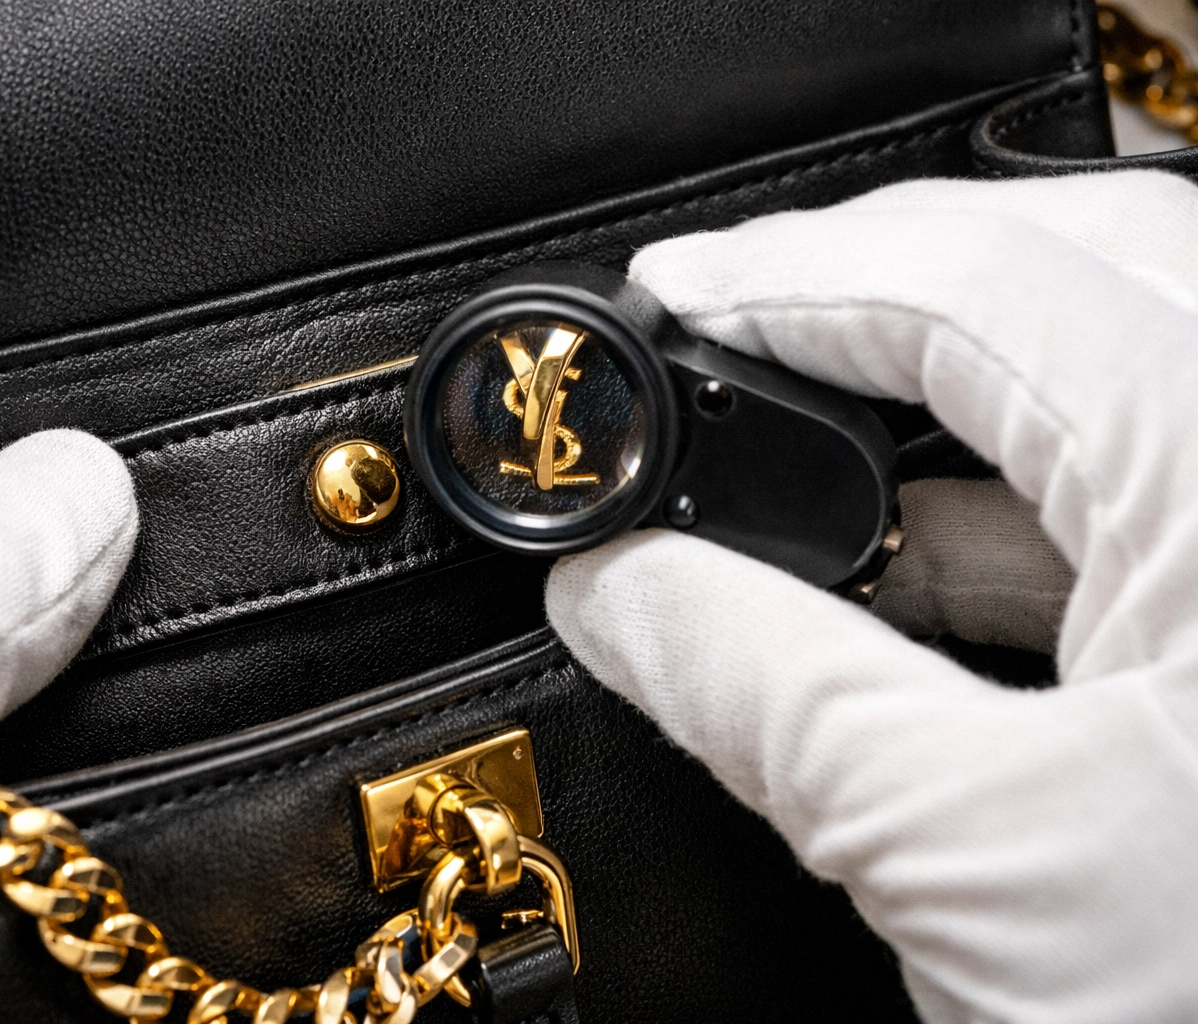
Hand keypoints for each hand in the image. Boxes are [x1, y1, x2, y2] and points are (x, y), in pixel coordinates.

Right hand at [547, 171, 1197, 1021]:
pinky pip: (1152, 501)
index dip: (800, 274)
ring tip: (792, 463)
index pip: (997, 291)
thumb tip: (620, 590)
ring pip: (1124, 383)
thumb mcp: (983, 872)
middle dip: (885, 288)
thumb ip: (773, 698)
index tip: (675, 294)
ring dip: (942, 411)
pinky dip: (1012, 513)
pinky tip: (916, 571)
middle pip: (1089, 272)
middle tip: (738, 318)